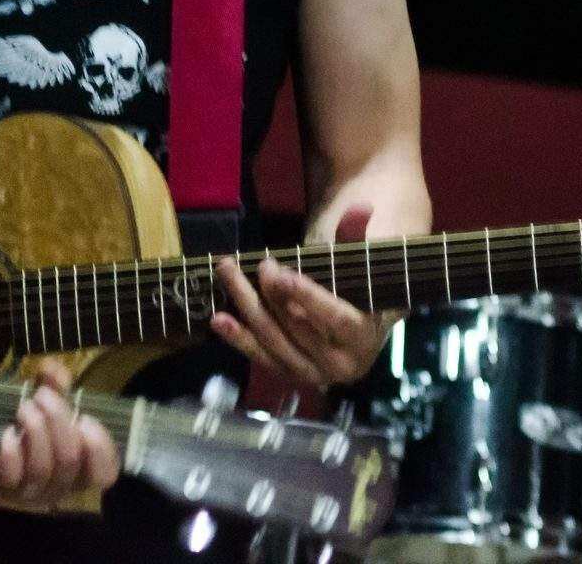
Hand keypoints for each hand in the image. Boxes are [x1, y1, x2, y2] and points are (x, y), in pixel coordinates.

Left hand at [0, 359, 119, 508]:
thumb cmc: (6, 420)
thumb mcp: (36, 400)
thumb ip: (52, 385)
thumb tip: (54, 373)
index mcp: (70, 470)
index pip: (104, 474)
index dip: (102, 448)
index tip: (86, 417)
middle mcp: (50, 487)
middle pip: (70, 463)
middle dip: (60, 422)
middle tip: (41, 397)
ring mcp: (19, 492)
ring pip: (42, 470)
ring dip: (36, 431)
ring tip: (23, 407)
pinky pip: (10, 477)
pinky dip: (11, 451)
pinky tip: (4, 434)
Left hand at [210, 204, 386, 389]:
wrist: (356, 333)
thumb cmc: (359, 294)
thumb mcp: (362, 268)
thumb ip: (356, 240)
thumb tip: (362, 207)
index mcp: (363, 339)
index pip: (335, 318)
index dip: (308, 297)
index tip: (281, 274)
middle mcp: (338, 365)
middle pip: (297, 328)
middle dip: (274, 296)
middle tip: (261, 264)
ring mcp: (310, 373)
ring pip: (273, 339)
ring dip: (247, 307)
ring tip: (228, 275)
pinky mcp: (287, 374)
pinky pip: (259, 355)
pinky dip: (237, 337)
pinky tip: (219, 319)